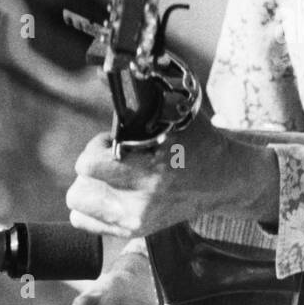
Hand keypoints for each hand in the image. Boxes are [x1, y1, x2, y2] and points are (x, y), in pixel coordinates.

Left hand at [65, 113, 279, 238]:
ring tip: (116, 176)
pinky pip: (86, 221)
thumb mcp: (174, 114)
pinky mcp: (136, 231)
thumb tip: (106, 73)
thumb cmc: (198, 143)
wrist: (224, 179)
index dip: (97, 147)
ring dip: (91, 188)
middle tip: (115, 159)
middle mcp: (143, 202)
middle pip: (79, 190)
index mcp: (152, 171)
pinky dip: (93, 206)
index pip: (88, 166)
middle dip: (92, 168)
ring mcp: (138, 221)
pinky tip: (115, 192)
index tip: (114, 141)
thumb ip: (139, 100)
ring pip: (79, 205)